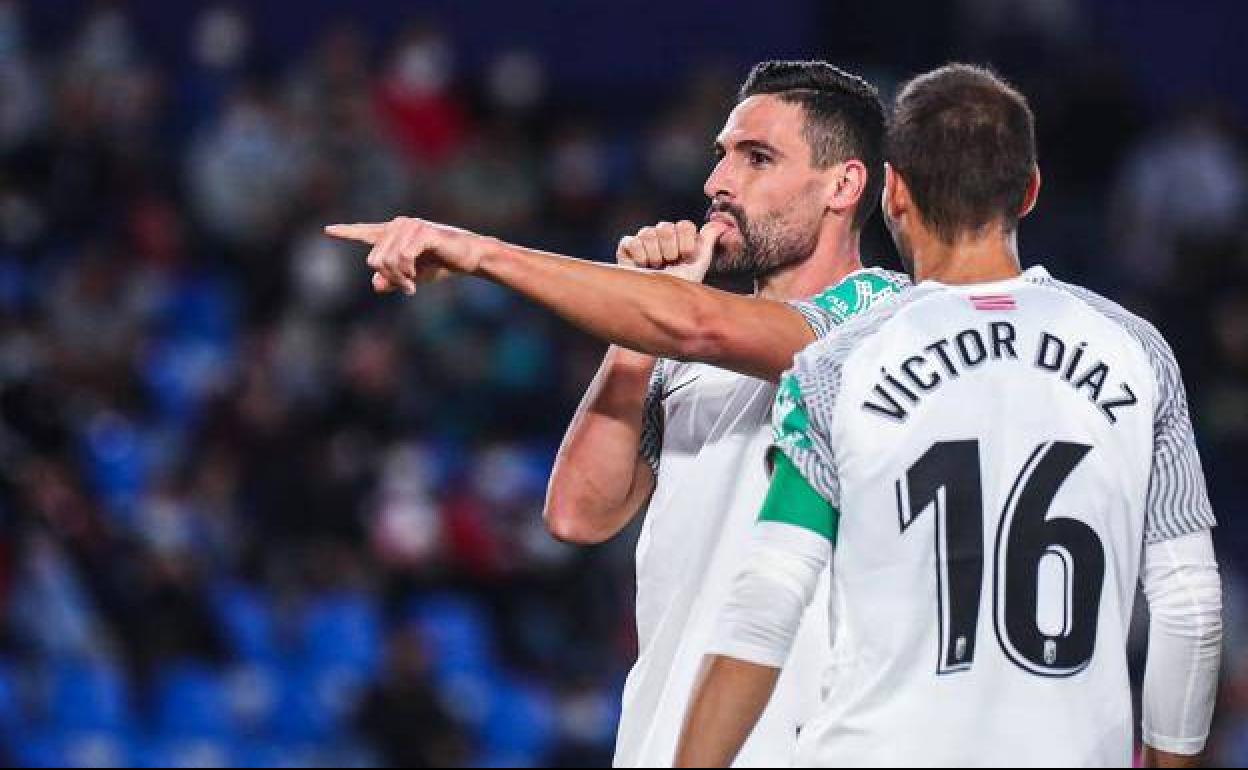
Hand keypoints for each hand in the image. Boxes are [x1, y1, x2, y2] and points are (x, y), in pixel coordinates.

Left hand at [324, 217, 488, 294]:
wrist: (468, 256)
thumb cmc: (440, 264)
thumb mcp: (412, 276)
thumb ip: (392, 279)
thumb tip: (376, 285)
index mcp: (393, 234)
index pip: (366, 233)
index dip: (346, 232)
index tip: (328, 230)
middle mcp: (398, 226)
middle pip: (374, 259)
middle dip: (389, 279)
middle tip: (406, 289)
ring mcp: (410, 226)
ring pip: (387, 261)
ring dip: (399, 279)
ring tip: (412, 286)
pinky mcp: (423, 232)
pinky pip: (402, 257)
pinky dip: (407, 274)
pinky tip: (415, 281)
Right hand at [617, 220, 728, 283]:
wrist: (658, 303)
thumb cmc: (679, 285)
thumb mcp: (698, 266)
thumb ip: (708, 244)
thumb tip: (721, 226)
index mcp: (680, 235)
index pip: (684, 225)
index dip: (686, 243)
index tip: (685, 258)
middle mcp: (661, 233)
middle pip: (666, 228)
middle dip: (670, 251)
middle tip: (669, 264)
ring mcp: (643, 238)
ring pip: (648, 234)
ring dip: (655, 255)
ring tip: (656, 268)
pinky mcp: (626, 246)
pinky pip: (633, 242)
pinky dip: (640, 256)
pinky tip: (643, 267)